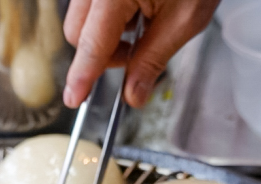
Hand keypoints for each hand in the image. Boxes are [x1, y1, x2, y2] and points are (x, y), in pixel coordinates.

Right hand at [63, 0, 218, 108]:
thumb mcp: (184, 21)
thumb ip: (153, 60)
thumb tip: (133, 94)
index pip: (92, 44)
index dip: (83, 76)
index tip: (75, 98)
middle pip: (77, 33)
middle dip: (101, 54)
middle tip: (137, 53)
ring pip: (81, 19)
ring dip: (105, 35)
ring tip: (142, 22)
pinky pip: (91, 4)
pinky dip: (109, 17)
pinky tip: (137, 8)